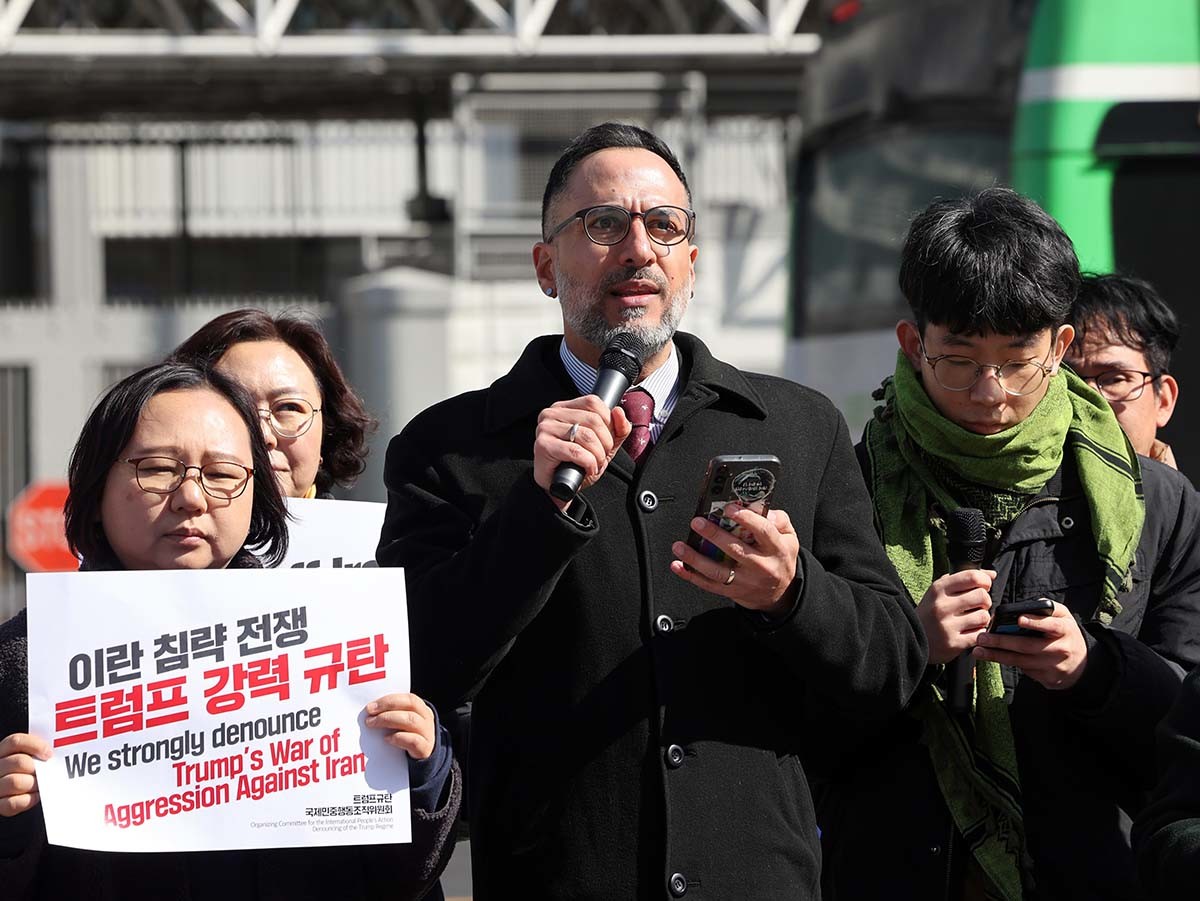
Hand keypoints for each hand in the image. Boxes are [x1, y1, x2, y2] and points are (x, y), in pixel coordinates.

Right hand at [0, 732, 50, 816]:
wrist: (14, 792)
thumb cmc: (27, 772)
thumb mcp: (29, 757)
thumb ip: (36, 753)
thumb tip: (52, 754)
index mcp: (3, 752)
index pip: (16, 741)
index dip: (35, 745)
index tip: (49, 754)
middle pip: (19, 762)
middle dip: (37, 768)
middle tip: (46, 773)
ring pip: (15, 782)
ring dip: (33, 784)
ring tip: (40, 785)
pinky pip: (12, 803)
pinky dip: (28, 800)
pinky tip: (35, 796)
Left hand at [364, 693, 436, 760]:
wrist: (420, 761)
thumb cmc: (407, 737)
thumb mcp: (402, 724)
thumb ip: (392, 714)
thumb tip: (371, 710)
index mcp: (421, 709)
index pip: (408, 698)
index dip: (389, 700)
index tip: (371, 706)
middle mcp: (426, 718)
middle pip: (411, 705)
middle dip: (387, 706)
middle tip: (369, 714)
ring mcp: (427, 733)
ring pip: (411, 720)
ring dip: (389, 720)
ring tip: (372, 724)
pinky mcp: (425, 749)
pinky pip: (414, 740)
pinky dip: (399, 738)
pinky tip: (386, 739)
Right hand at [533, 396, 632, 509]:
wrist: (560, 488)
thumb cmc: (577, 464)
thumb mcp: (603, 444)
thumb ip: (617, 428)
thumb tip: (618, 412)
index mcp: (564, 408)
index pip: (593, 402)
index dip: (608, 421)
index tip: (607, 439)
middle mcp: (551, 414)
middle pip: (593, 419)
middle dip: (606, 442)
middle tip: (601, 456)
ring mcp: (545, 428)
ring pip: (587, 436)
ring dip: (598, 455)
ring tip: (595, 464)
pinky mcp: (543, 445)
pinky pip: (576, 451)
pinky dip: (589, 463)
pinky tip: (587, 470)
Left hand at [670, 505, 800, 614]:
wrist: (779, 594)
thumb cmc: (780, 559)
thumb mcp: (789, 537)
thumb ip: (777, 519)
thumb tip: (754, 508)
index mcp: (776, 549)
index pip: (763, 531)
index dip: (746, 519)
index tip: (729, 508)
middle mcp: (761, 566)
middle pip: (735, 550)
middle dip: (713, 535)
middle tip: (697, 523)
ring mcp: (745, 581)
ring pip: (717, 571)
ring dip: (695, 558)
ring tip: (680, 546)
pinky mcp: (732, 591)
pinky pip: (708, 585)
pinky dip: (690, 575)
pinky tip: (678, 565)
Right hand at [917, 570, 994, 664]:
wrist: (911, 639)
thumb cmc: (930, 613)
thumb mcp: (939, 592)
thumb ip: (964, 580)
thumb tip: (992, 574)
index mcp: (938, 589)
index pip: (972, 577)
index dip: (985, 581)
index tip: (983, 587)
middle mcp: (942, 606)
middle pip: (982, 596)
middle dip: (985, 601)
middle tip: (977, 606)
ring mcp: (947, 626)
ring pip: (984, 616)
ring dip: (982, 619)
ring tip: (972, 620)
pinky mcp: (953, 643)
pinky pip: (980, 634)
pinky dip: (979, 633)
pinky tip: (969, 632)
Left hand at [973, 601, 1087, 689]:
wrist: (1082, 664)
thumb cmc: (1066, 634)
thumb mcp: (1064, 618)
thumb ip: (1048, 608)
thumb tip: (1027, 605)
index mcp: (1065, 630)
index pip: (1051, 626)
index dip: (1036, 623)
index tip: (1019, 619)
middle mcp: (1060, 649)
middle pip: (1029, 646)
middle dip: (1003, 642)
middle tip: (983, 637)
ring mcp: (1053, 666)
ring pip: (1021, 661)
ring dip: (997, 656)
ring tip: (979, 650)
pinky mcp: (1047, 679)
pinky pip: (1023, 670)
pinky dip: (1007, 663)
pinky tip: (992, 658)